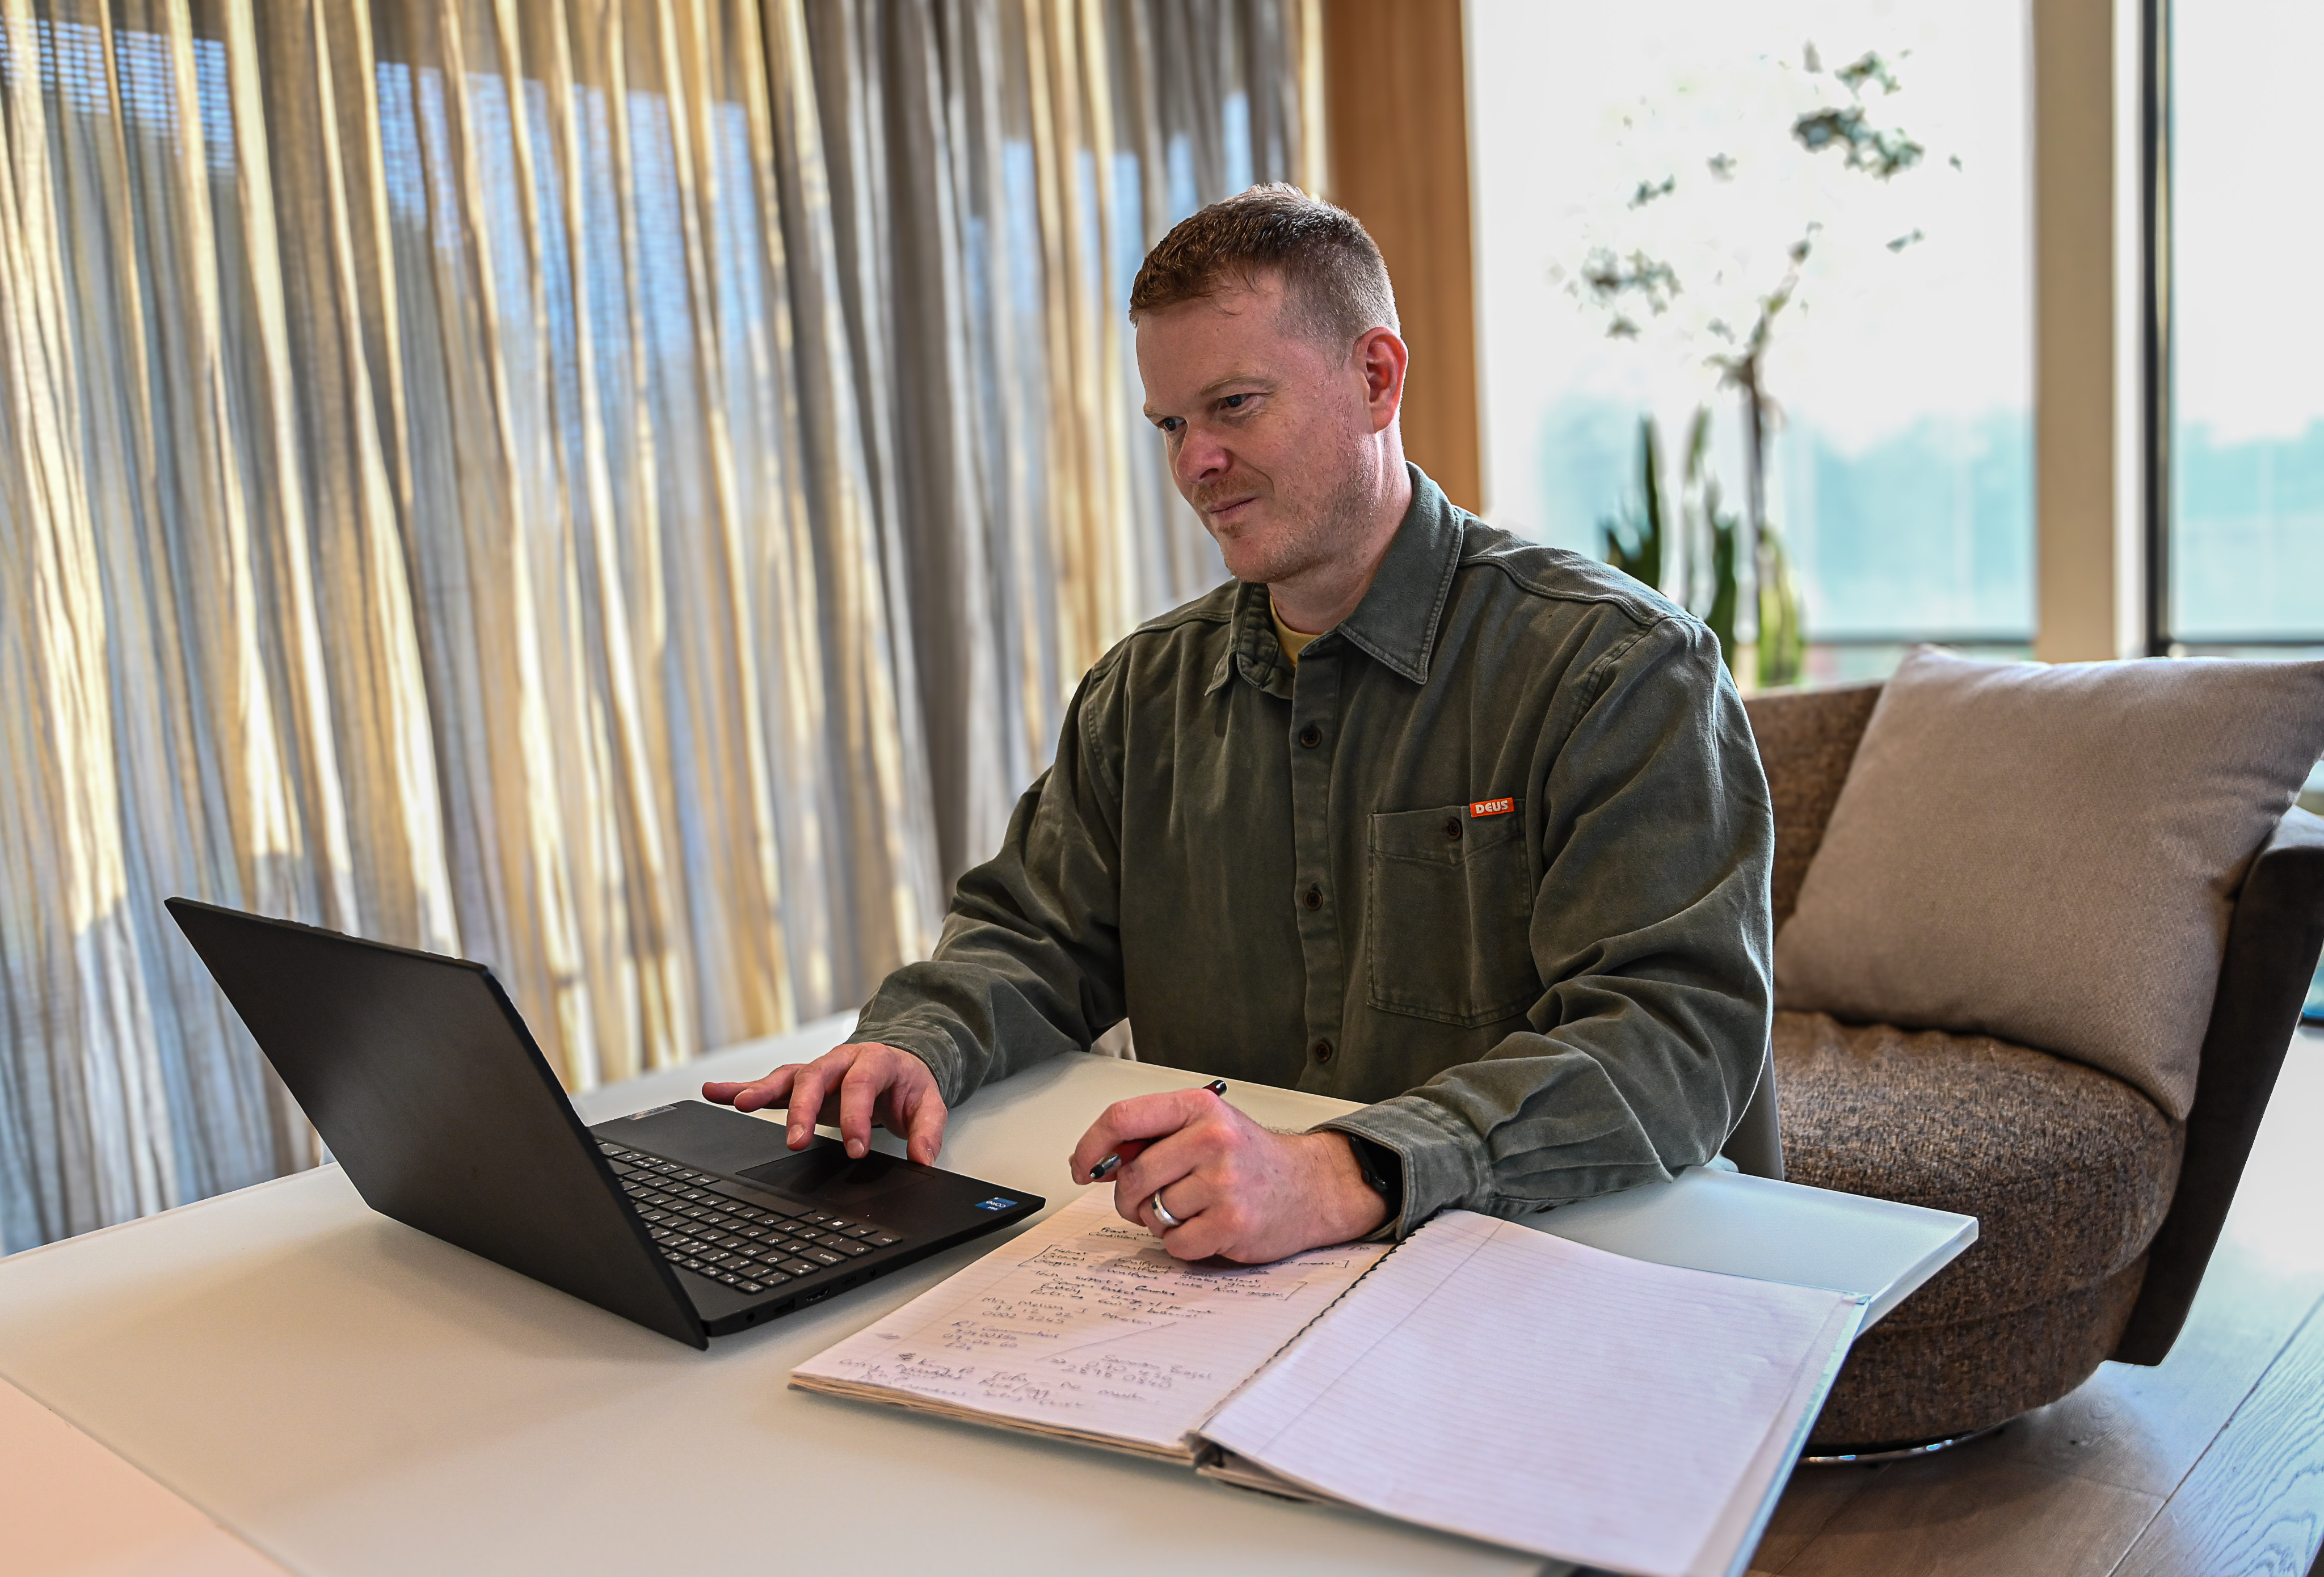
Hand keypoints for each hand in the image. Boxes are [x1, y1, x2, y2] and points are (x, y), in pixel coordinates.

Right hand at [701, 1042, 947, 1163]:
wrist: (899, 1063)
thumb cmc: (907, 1086)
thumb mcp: (929, 1104)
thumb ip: (928, 1130)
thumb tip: (923, 1159)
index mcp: (875, 1062)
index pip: (861, 1086)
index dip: (856, 1117)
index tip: (855, 1150)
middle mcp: (841, 1060)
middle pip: (816, 1077)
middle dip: (803, 1109)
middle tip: (795, 1141)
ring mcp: (817, 1069)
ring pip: (788, 1077)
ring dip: (762, 1090)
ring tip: (739, 1104)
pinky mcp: (800, 1082)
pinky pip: (769, 1083)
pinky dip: (741, 1086)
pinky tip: (715, 1091)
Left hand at [1067, 1090, 1387, 1263]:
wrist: (1310, 1187)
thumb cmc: (1249, 1158)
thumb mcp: (1204, 1127)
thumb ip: (1154, 1137)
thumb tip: (1096, 1162)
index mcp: (1199, 1107)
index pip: (1123, 1117)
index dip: (1091, 1146)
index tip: (1083, 1167)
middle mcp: (1213, 1138)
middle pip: (1132, 1175)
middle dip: (1129, 1197)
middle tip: (1147, 1200)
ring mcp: (1224, 1181)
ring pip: (1152, 1212)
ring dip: (1160, 1221)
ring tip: (1190, 1210)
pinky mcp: (1233, 1221)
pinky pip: (1175, 1243)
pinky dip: (1182, 1243)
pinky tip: (1206, 1228)